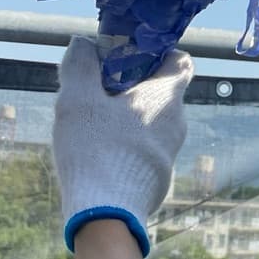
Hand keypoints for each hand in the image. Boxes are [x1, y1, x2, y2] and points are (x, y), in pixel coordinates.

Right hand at [52, 37, 190, 255]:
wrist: (106, 215)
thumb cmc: (95, 150)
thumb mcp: (77, 99)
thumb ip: (80, 65)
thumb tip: (83, 43)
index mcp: (167, 98)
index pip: (180, 61)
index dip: (157, 53)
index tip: (127, 57)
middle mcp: (177, 124)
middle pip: (161, 92)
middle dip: (131, 86)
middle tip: (97, 91)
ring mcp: (171, 154)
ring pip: (152, 123)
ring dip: (126, 117)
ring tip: (92, 125)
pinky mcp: (159, 179)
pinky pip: (146, 150)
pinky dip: (128, 144)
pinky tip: (98, 154)